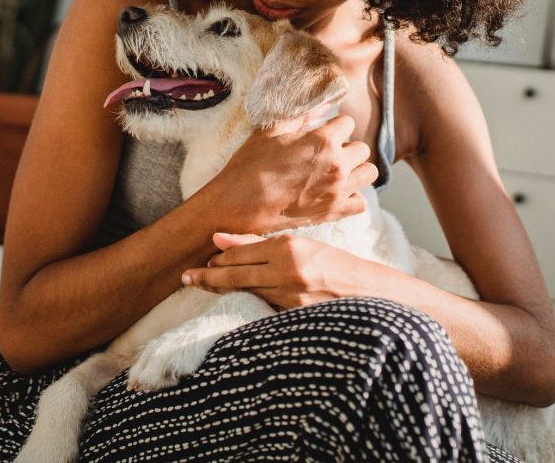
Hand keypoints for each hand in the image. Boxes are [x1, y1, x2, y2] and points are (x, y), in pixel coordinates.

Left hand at [180, 232, 359, 309]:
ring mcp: (289, 296)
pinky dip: (245, 301)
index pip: (239, 252)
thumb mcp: (300, 244)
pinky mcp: (292, 316)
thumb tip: (218, 239)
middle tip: (186, 278)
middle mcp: (286, 270)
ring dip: (222, 289)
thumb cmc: (334, 264)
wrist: (367, 293)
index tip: (201, 263)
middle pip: (234, 275)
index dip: (217, 259)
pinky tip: (233, 299)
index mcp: (288, 247)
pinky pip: (260, 305)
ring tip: (203, 285)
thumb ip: (258, 243)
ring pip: (244, 291)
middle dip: (207, 278)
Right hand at [204, 114, 378, 234]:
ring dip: (356, 170)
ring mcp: (338, 190)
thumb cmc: (250, 166)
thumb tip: (319, 105)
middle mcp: (337, 164)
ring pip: (369, 173)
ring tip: (338, 173)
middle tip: (329, 155)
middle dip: (348, 148)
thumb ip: (300, 116)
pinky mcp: (334, 212)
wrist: (239, 205)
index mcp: (323, 140)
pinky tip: (336, 193)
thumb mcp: (270, 132)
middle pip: (362, 148)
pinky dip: (352, 198)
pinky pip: (361, 203)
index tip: (323, 134)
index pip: (348, 123)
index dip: (334, 127)